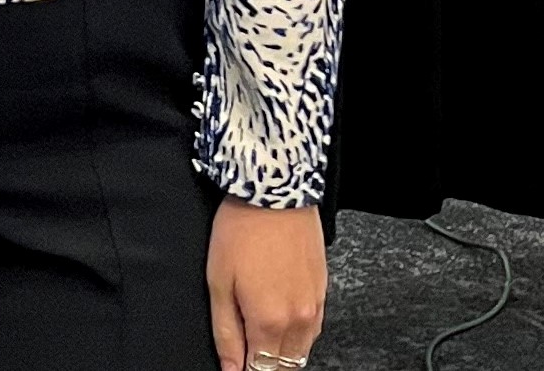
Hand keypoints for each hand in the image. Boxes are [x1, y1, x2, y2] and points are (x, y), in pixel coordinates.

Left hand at [207, 197, 324, 370]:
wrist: (276, 191)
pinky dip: (298, 333)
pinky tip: (282, 319)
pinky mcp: (324, 289)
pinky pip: (314, 328)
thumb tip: (230, 368)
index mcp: (270, 322)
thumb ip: (226, 332)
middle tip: (246, 351)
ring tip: (261, 336)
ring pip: (301, 350)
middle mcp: (299, 320)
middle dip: (264, 366)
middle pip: (284, 366)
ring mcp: (315, 305)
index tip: (236, 365)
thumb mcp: (219, 282)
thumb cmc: (241, 231)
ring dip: (282, 352)